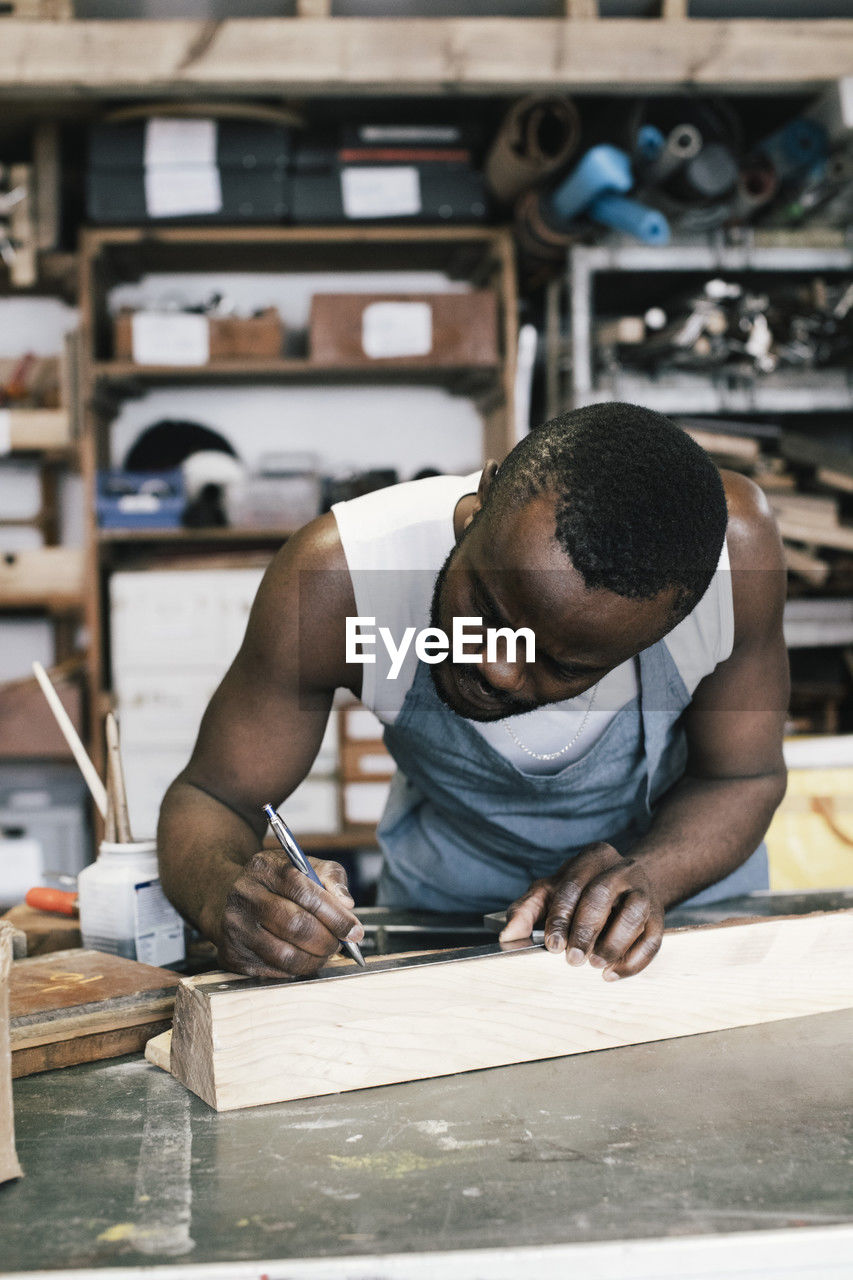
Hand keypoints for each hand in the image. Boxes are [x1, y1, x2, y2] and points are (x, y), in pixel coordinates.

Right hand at [218, 850, 363, 977]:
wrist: (226, 894)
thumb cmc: (274, 881)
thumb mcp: (303, 865)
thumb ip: (330, 877)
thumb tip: (347, 904)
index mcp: (266, 869)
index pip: (305, 894)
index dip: (335, 916)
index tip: (354, 930)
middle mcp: (245, 897)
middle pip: (295, 926)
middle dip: (327, 940)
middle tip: (340, 944)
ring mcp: (236, 928)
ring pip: (285, 956)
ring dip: (314, 960)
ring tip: (324, 952)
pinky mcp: (232, 954)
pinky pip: (273, 971)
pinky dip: (296, 969)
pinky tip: (302, 957)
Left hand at [500, 842, 663, 979]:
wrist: (630, 886)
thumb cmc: (584, 891)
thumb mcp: (552, 891)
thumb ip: (527, 910)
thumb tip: (507, 936)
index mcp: (593, 857)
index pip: (574, 884)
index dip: (561, 915)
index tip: (553, 944)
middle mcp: (622, 869)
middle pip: (602, 896)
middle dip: (585, 930)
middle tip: (572, 959)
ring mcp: (645, 892)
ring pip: (633, 915)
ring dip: (612, 944)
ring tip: (594, 965)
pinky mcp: (660, 918)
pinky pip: (652, 940)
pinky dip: (633, 961)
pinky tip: (612, 974)